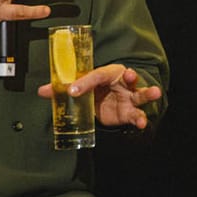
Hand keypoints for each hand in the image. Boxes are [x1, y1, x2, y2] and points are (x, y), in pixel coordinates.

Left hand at [37, 64, 160, 130]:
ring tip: (155, 92)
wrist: (108, 99)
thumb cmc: (95, 89)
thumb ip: (62, 90)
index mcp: (106, 73)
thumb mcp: (80, 87)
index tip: (72, 90)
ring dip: (147, 93)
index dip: (85, 82)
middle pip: (128, 77)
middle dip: (131, 76)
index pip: (96, 75)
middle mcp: (121, 82)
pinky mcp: (129, 112)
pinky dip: (140, 118)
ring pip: (140, 93)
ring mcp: (128, 97)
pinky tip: (142, 123)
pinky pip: (137, 114)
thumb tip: (41, 91)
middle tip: (130, 75)